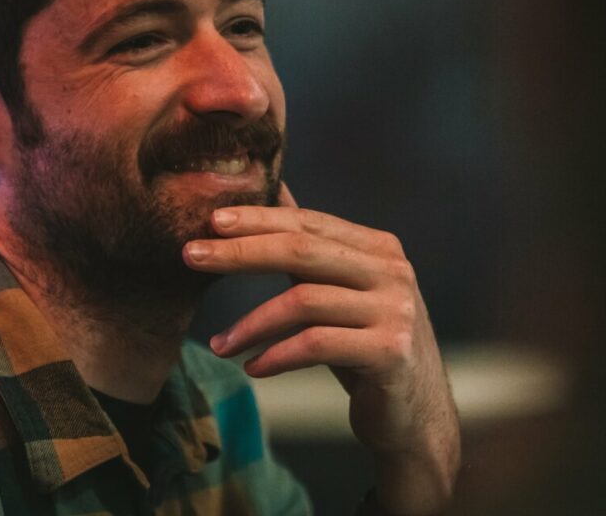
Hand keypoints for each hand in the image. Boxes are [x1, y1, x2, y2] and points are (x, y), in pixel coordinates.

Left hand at [182, 183, 459, 512]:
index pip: (308, 222)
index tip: (210, 223)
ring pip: (304, 301)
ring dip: (251, 324)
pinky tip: (252, 367)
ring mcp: (394, 310)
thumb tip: (273, 189)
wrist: (415, 415)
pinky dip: (276, 355)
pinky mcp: (389, 352)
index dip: (257, 219)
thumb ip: (312, 245)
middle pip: (302, 250)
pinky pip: (316, 345)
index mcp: (379, 248)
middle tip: (190, 256)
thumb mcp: (340, 291)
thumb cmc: (364, 347)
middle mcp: (392, 271)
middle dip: (240, 252)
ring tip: (219, 344)